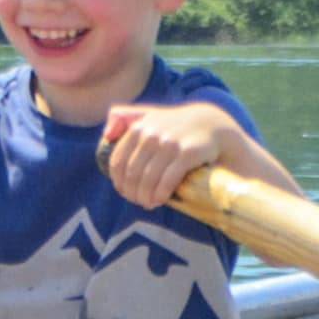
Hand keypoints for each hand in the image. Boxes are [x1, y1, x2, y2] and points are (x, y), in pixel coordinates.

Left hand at [100, 97, 267, 207]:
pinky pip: (167, 180)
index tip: (125, 192)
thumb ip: (124, 118)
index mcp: (138, 127)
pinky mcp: (187, 153)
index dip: (119, 182)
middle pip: (132, 174)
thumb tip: (105, 134)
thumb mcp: (149, 114)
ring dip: (145, 197)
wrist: (212, 124)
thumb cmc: (176, 125)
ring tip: (148, 203)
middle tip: (138, 202)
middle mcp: (152, 134)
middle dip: (132, 193)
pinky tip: (160, 201)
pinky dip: (160, 194)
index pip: (118, 162)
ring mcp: (170, 143)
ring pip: (148, 179)